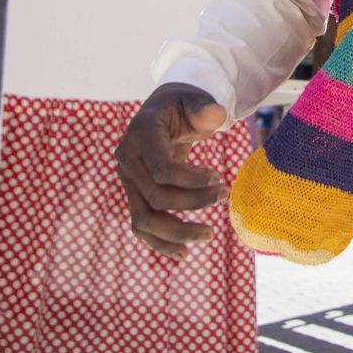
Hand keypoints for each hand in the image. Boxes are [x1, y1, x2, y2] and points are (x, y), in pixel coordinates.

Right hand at [114, 83, 229, 258]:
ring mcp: (127, 180)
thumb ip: (205, 106)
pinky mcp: (134, 194)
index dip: (191, 181)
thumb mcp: (195, 99)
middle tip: (224, 195)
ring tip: (209, 234)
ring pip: (144, 219)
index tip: (218, 178)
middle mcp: (127, 159)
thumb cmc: (183, 105)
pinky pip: (142, 225)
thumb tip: (216, 114)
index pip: (161, 169)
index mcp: (140, 133)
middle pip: (157, 197)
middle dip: (194, 203)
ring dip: (177, 232)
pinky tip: (184, 253)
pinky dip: (160, 243)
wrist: (164, 112)